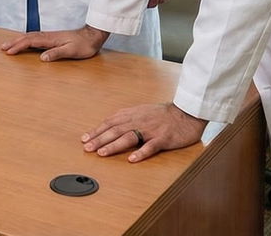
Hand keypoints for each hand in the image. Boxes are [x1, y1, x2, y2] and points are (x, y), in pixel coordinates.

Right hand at [1, 26, 108, 61]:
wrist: (92, 36)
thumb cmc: (83, 45)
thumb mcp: (71, 51)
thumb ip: (57, 53)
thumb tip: (42, 58)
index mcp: (50, 39)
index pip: (30, 41)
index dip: (18, 46)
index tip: (9, 51)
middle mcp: (48, 36)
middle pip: (27, 37)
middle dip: (14, 42)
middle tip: (2, 47)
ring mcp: (50, 36)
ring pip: (30, 37)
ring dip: (18, 40)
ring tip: (9, 45)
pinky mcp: (52, 38)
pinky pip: (35, 38)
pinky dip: (26, 40)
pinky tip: (24, 43)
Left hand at [82, 102, 206, 162]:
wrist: (186, 113)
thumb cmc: (164, 114)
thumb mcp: (142, 111)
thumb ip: (127, 117)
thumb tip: (109, 125)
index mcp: (133, 114)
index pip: (110, 122)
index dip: (97, 130)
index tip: (84, 139)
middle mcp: (139, 121)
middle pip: (115, 130)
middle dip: (99, 139)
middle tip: (87, 148)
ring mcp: (151, 130)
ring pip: (129, 137)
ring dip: (114, 145)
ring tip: (102, 153)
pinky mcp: (163, 138)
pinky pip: (151, 146)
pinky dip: (141, 152)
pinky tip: (132, 159)